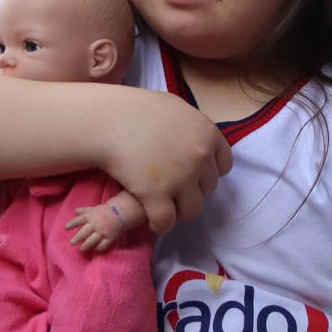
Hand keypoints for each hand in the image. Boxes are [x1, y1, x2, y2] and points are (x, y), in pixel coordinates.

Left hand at [65, 205, 126, 252]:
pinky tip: (94, 249)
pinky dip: (98, 248)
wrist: (121, 213)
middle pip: (84, 233)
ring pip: (92, 241)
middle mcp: (95, 224)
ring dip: (86, 245)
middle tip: (72, 243)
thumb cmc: (105, 211)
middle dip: (77, 238)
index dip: (72, 224)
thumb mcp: (94, 208)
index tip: (66, 228)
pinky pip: (103, 245)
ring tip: (81, 249)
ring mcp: (102, 232)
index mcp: (90, 216)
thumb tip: (75, 210)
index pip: (79, 220)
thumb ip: (84, 211)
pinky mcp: (110, 238)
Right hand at [97, 95, 229, 233]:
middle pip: (208, 189)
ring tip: (165, 206)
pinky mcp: (157, 194)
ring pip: (191, 209)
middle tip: (173, 189)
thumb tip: (200, 141)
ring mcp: (180, 177)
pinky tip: (152, 220)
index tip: (192, 175)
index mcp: (207, 134)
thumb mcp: (175, 108)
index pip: (223, 166)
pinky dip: (160, 224)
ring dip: (179, 210)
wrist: (108, 120)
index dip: (207, 172)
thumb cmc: (136, 109)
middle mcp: (200, 156)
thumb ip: (192, 127)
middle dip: (192, 191)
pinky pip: (166, 221)